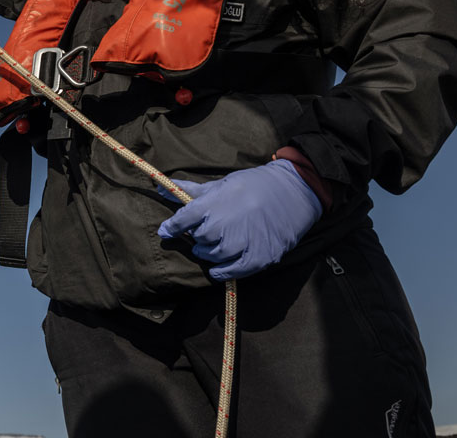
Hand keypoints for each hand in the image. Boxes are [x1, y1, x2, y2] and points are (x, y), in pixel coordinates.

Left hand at [157, 159, 322, 280]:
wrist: (294, 192)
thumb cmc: (255, 185)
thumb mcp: (222, 183)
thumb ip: (192, 191)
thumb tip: (162, 188)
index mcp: (215, 204)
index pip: (183, 220)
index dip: (171, 226)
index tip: (165, 230)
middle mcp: (226, 225)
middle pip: (198, 239)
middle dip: (197, 236)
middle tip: (203, 231)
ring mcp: (242, 243)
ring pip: (212, 255)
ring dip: (208, 252)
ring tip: (215, 243)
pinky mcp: (258, 257)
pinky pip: (231, 272)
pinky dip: (221, 271)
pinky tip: (218, 267)